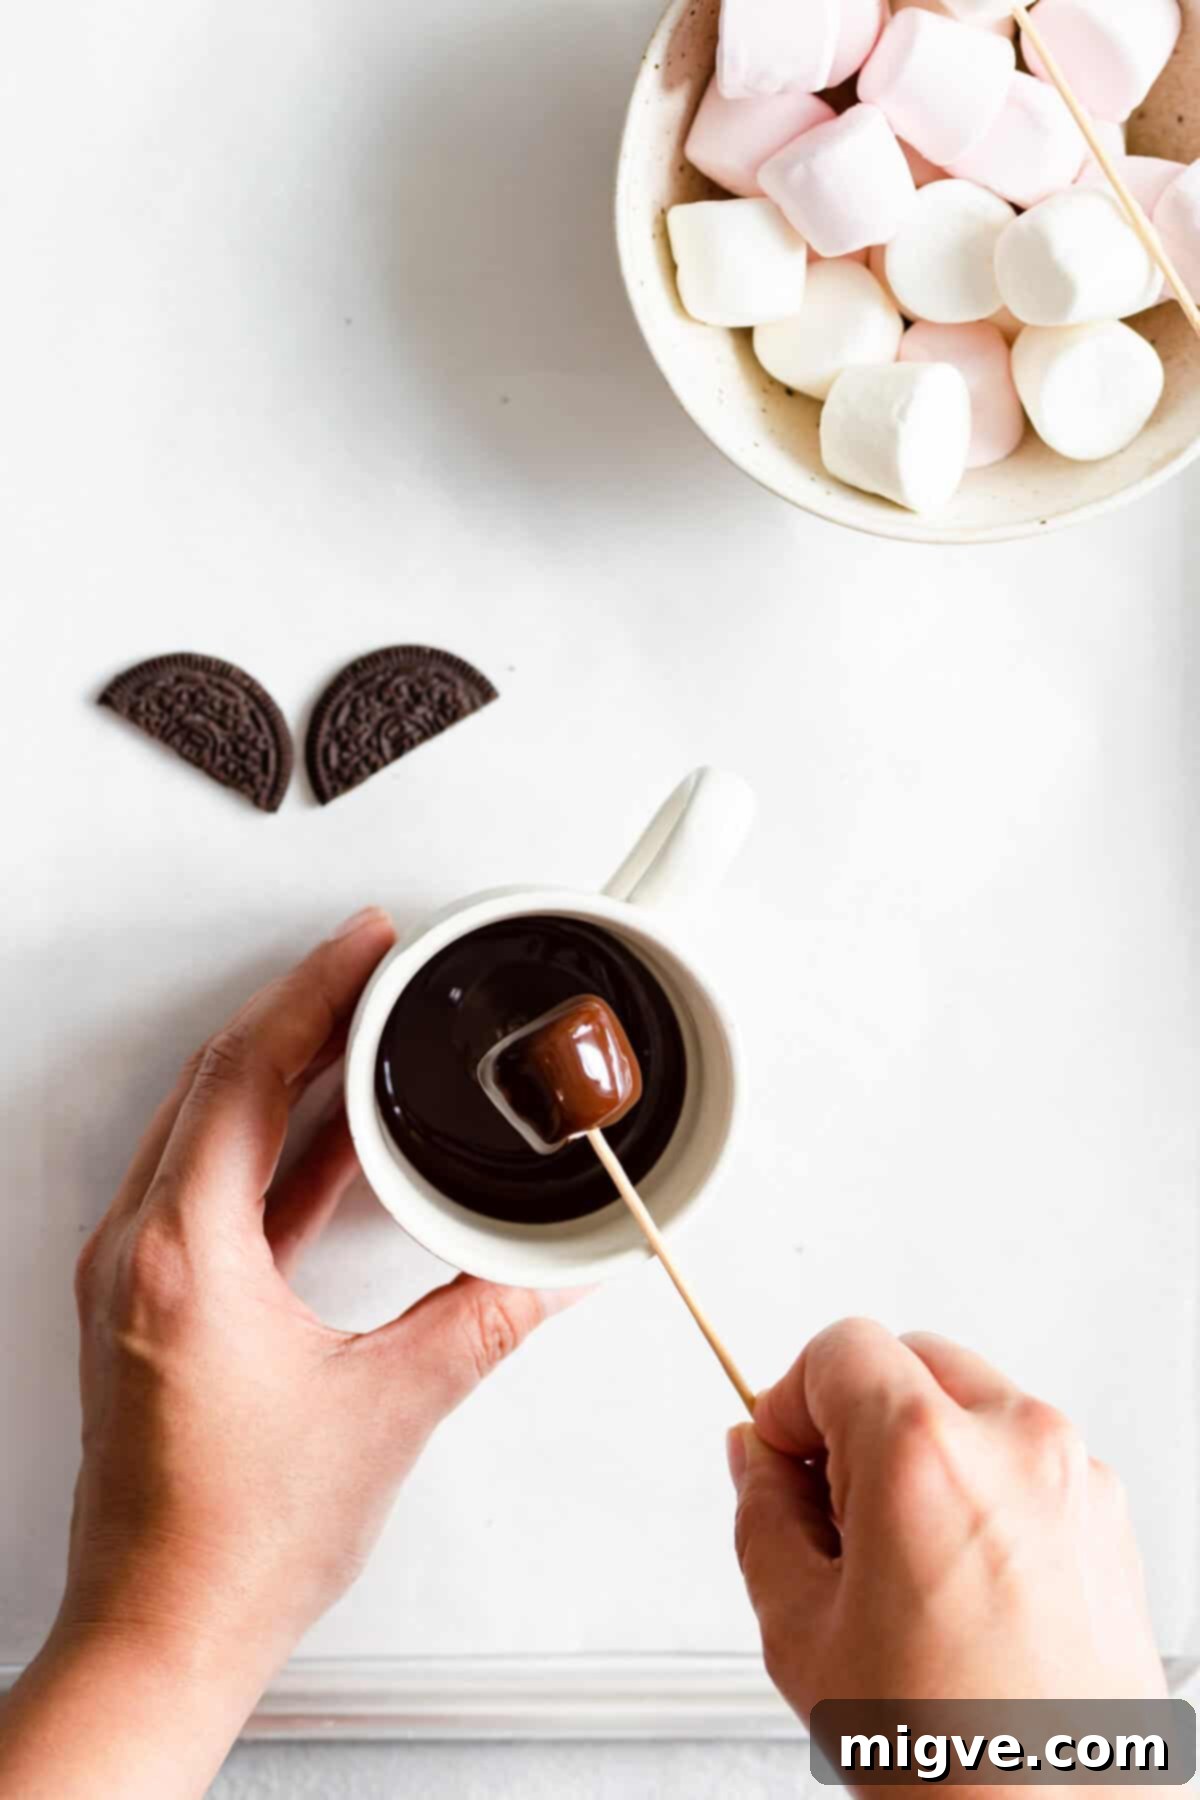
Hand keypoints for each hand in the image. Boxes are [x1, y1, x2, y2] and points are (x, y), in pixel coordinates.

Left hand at [0, 908, 576, 1798]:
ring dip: (282, 1069)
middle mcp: (142, 1250)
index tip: (366, 943)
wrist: (160, 1632)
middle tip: (372, 966)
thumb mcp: (388, 1409)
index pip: (246, 1073)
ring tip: (359, 1029)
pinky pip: (212, 1185)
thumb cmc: (232, 1545)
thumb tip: (550, 1273)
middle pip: (217, 1079)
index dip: (313, 989)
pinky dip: (272, 1144)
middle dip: (299, 1009)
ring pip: (207, 1125)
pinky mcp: (155, 1303)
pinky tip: (335, 1140)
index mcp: (185, 1255)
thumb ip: (482, 1321)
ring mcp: (139, 1275)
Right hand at [730, 1320, 1164, 1719]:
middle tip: (833, 1510)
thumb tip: (755, 1458)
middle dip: (857, 1417)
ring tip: (902, 1560)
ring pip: (969, 1401)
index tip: (782, 1453)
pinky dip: (982, 1483)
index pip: (838, 1348)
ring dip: (924, 1447)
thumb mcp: (802, 1631)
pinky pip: (1023, 1454)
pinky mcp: (1107, 1512)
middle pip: (908, 1357)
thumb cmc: (955, 1757)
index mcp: (926, 1457)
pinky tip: (959, 1577)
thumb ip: (762, 1515)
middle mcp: (1014, 1444)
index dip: (791, 1400)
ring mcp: (1073, 1475)